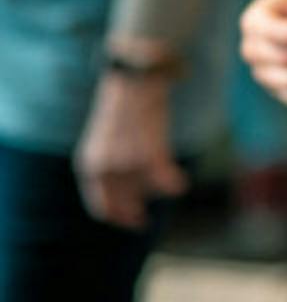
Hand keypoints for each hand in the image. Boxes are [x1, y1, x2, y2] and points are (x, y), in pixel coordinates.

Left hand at [76, 72, 186, 229]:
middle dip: (133, 215)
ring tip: (165, 184)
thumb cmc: (124, 105)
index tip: (131, 223)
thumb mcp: (109, 139)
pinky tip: (181, 184)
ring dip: (156, 190)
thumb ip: (113, 164)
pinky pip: (165, 179)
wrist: (135, 78)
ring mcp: (128, 161)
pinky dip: (173, 184)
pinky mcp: (150, 151)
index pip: (101, 205)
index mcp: (90, 163)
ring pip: (146, 189)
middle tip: (143, 222)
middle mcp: (106, 167)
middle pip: (122, 203)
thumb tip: (131, 188)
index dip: (116, 217)